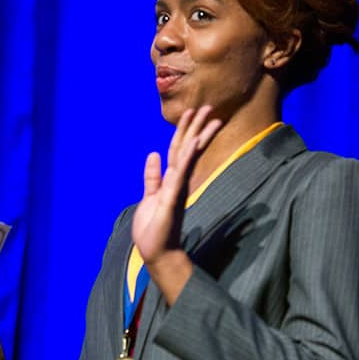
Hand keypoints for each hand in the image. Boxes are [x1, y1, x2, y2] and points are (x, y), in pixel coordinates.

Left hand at [131, 106, 221, 267]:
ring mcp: (177, 188)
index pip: (179, 150)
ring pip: (188, 156)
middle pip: (187, 148)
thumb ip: (152, 177)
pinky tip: (194, 143)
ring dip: (198, 135)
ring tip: (209, 117)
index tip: (191, 112)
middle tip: (207, 106)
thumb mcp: (148, 198)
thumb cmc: (153, 229)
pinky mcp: (173, 198)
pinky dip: (187, 157)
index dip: (184, 131)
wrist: (157, 253)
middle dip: (196, 127)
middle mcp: (178, 181)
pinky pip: (181, 174)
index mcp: (171, 181)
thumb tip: (153, 155)